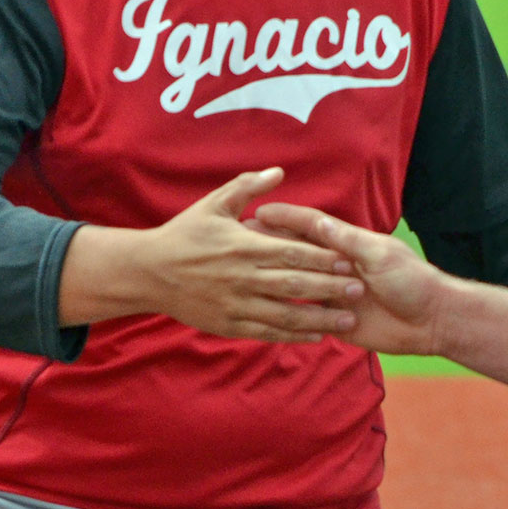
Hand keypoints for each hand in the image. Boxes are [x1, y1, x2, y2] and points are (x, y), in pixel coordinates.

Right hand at [63, 168, 364, 341]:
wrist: (148, 272)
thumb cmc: (183, 234)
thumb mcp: (213, 204)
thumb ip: (247, 187)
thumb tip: (279, 172)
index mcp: (243, 245)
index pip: (291, 252)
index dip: (322, 258)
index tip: (349, 260)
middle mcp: (242, 277)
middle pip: (294, 285)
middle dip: (328, 288)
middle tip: (359, 290)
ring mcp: (235, 304)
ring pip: (285, 314)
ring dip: (318, 318)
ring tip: (348, 320)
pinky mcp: (228, 325)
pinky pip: (266, 332)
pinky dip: (293, 336)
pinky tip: (316, 337)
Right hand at [252, 202, 449, 354]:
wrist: (432, 321)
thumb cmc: (412, 280)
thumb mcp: (380, 255)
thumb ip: (348, 242)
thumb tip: (317, 222)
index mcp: (347, 245)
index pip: (310, 227)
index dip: (285, 220)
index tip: (259, 212)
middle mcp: (335, 268)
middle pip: (296, 254)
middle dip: (270, 247)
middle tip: (240, 242)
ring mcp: (333, 295)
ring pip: (296, 285)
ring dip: (274, 278)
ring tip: (243, 276)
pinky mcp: (335, 321)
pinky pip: (305, 318)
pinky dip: (288, 314)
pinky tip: (264, 310)